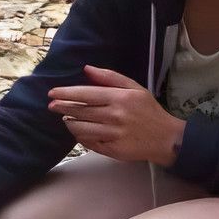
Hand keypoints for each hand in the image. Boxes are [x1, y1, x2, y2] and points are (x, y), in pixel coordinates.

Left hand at [48, 65, 183, 165]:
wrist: (165, 138)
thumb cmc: (148, 111)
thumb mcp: (134, 88)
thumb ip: (110, 77)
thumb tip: (86, 69)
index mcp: (120, 98)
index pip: (85, 94)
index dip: (65, 94)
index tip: (52, 93)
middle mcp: (115, 116)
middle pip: (79, 111)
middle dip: (62, 108)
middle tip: (53, 106)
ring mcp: (113, 135)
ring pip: (80, 128)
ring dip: (69, 122)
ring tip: (67, 118)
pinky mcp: (112, 150)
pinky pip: (88, 142)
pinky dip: (80, 135)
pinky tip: (81, 130)